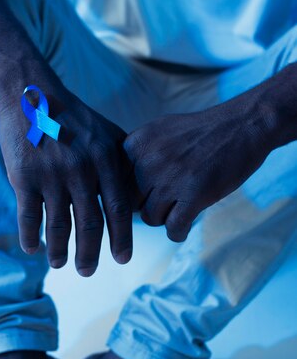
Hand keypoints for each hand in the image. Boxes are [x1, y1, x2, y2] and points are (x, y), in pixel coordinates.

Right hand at [0, 82, 132, 275]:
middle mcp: (81, 170)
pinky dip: (30, 236)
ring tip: (60, 264)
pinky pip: (28, 215)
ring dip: (59, 250)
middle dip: (90, 253)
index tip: (122, 259)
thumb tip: (140, 195)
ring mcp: (51, 174)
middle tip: (88, 272)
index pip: (119, 209)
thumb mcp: (108, 134)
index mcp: (105, 161)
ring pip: (59, 224)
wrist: (33, 95)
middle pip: (90, 223)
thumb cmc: (76, 119)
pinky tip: (33, 249)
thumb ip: (124, 162)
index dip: (122, 237)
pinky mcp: (24, 176)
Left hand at [124, 97, 272, 240]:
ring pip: (150, 218)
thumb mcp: (159, 131)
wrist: (241, 126)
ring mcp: (170, 179)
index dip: (130, 192)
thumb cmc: (200, 131)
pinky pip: (173, 228)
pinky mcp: (193, 195)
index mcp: (136, 144)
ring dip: (163, 218)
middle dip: (146, 205)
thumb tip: (116, 186)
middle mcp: (148, 161)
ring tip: (178, 209)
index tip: (144, 193)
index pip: (116, 183)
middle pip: (132, 202)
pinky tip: (183, 227)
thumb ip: (137, 155)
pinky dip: (177, 232)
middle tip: (165, 202)